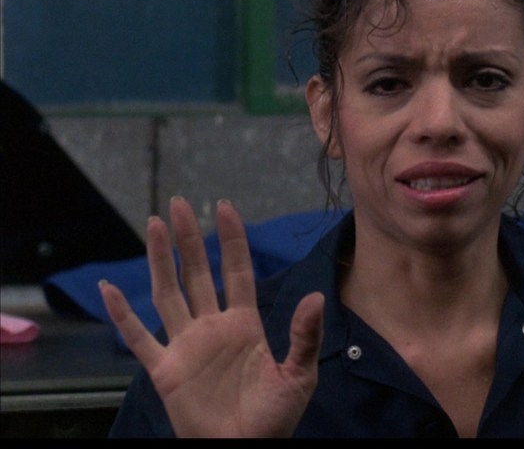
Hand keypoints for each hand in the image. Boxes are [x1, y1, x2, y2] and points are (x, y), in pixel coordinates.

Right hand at [99, 197, 324, 436]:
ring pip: (168, 293)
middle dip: (189, 239)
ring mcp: (186, 346)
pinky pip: (138, 338)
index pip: (236, 272)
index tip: (225, 208)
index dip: (231, 241)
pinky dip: (122, 314)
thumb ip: (304, 336)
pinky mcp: (165, 370)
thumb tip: (315, 297)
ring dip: (159, 260)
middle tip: (180, 204)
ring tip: (152, 224)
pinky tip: (109, 288)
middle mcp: (212, 327)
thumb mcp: (299, 374)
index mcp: (245, 324)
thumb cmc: (275, 418)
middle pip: (197, 273)